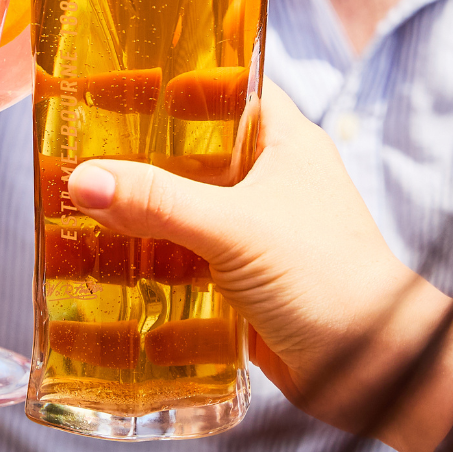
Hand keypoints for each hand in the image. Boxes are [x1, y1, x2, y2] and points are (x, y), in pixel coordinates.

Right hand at [67, 82, 452, 451]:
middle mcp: (269, 180)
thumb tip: (84, 180)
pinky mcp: (242, 280)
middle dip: (141, 153)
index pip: (228, 87)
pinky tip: (105, 267)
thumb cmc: (327, 280)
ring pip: (185, 208)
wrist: (375, 373)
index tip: (122, 78)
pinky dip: (151, 263)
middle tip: (82, 145)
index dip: (178, 79)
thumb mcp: (235, 229)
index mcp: (283, 142)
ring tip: (77, 204)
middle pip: (194, 152)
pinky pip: (186, 260)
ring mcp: (256, 232)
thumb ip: (158, 202)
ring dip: (140, 212)